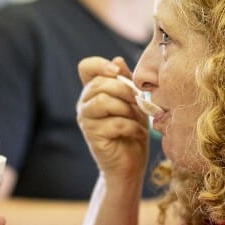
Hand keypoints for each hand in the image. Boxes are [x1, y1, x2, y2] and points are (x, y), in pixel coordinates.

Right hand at [77, 56, 149, 182]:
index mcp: (93, 92)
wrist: (131, 164)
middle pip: (99, 83)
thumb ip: (126, 82)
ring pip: (103, 101)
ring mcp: (86, 121)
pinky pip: (114, 123)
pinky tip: (138, 133)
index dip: (100, 64)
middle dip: (125, 90)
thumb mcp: (134, 102)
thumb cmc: (133, 130)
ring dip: (127, 108)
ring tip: (138, 119)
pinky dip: (132, 127)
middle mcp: (85, 104)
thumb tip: (117, 60)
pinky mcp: (93, 137)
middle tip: (139, 102)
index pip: (86, 67)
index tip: (117, 72)